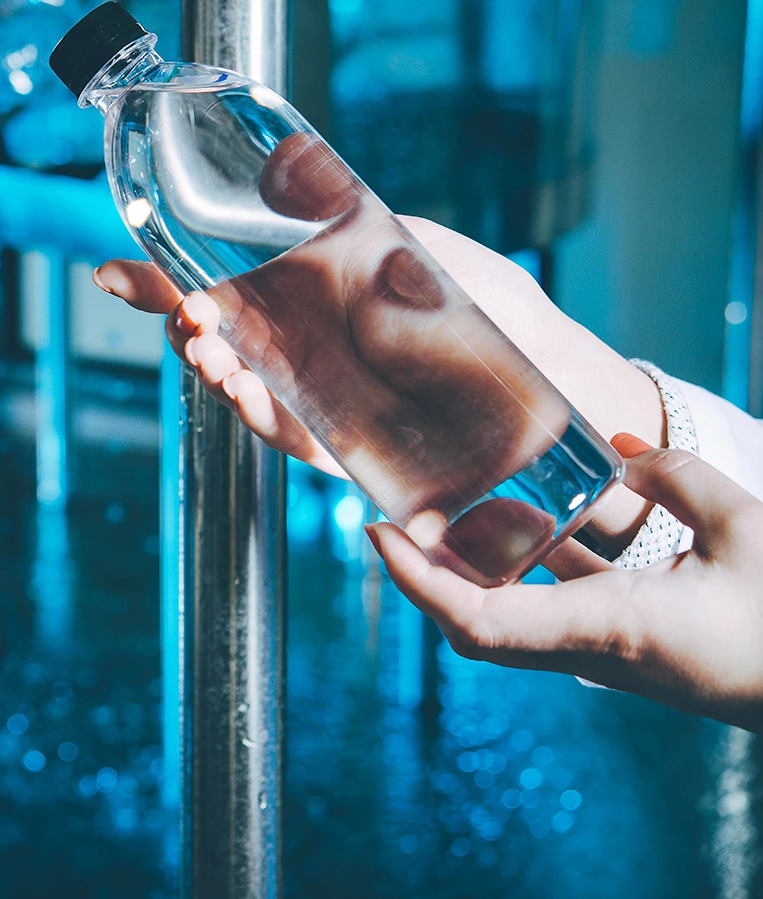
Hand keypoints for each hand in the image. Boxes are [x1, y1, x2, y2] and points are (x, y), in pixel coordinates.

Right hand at [95, 212, 662, 551]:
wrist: (554, 386)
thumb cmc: (491, 313)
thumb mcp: (420, 249)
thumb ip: (350, 220)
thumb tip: (287, 159)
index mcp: (306, 299)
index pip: (220, 286)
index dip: (162, 280)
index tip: (116, 268)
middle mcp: (301, 353)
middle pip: (217, 342)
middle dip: (180, 326)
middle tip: (177, 309)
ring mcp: (319, 401)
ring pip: (244, 390)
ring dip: (213, 371)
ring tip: (204, 347)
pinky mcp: (348, 447)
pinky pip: (292, 437)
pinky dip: (261, 416)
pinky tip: (243, 390)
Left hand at [371, 434, 762, 732]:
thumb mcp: (749, 526)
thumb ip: (678, 477)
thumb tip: (620, 448)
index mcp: (607, 627)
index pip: (478, 619)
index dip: (417, 581)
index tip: (376, 533)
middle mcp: (592, 650)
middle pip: (476, 623)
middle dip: (427, 573)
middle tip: (397, 514)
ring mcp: (607, 653)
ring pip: (510, 616)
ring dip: (473, 568)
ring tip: (451, 506)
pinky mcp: (628, 644)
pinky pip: (556, 607)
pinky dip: (528, 568)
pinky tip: (528, 519)